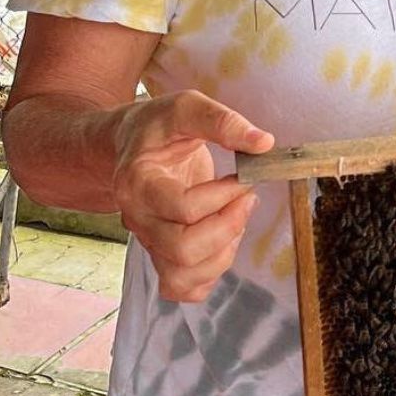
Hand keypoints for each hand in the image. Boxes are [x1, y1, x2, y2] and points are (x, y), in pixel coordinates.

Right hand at [112, 90, 275, 301]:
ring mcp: (148, 242)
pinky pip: (184, 288)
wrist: (131, 145)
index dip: (223, 196)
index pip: (183, 208)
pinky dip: (211, 273)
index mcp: (137, 183)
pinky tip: (223, 239)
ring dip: (223, 253)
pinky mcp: (162, 255)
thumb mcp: (185, 107)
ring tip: (235, 217)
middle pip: (183, 250)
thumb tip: (263, 143)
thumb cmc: (157, 127)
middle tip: (246, 198)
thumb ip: (221, 121)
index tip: (243, 177)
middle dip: (228, 226)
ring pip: (184, 277)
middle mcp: (138, 220)